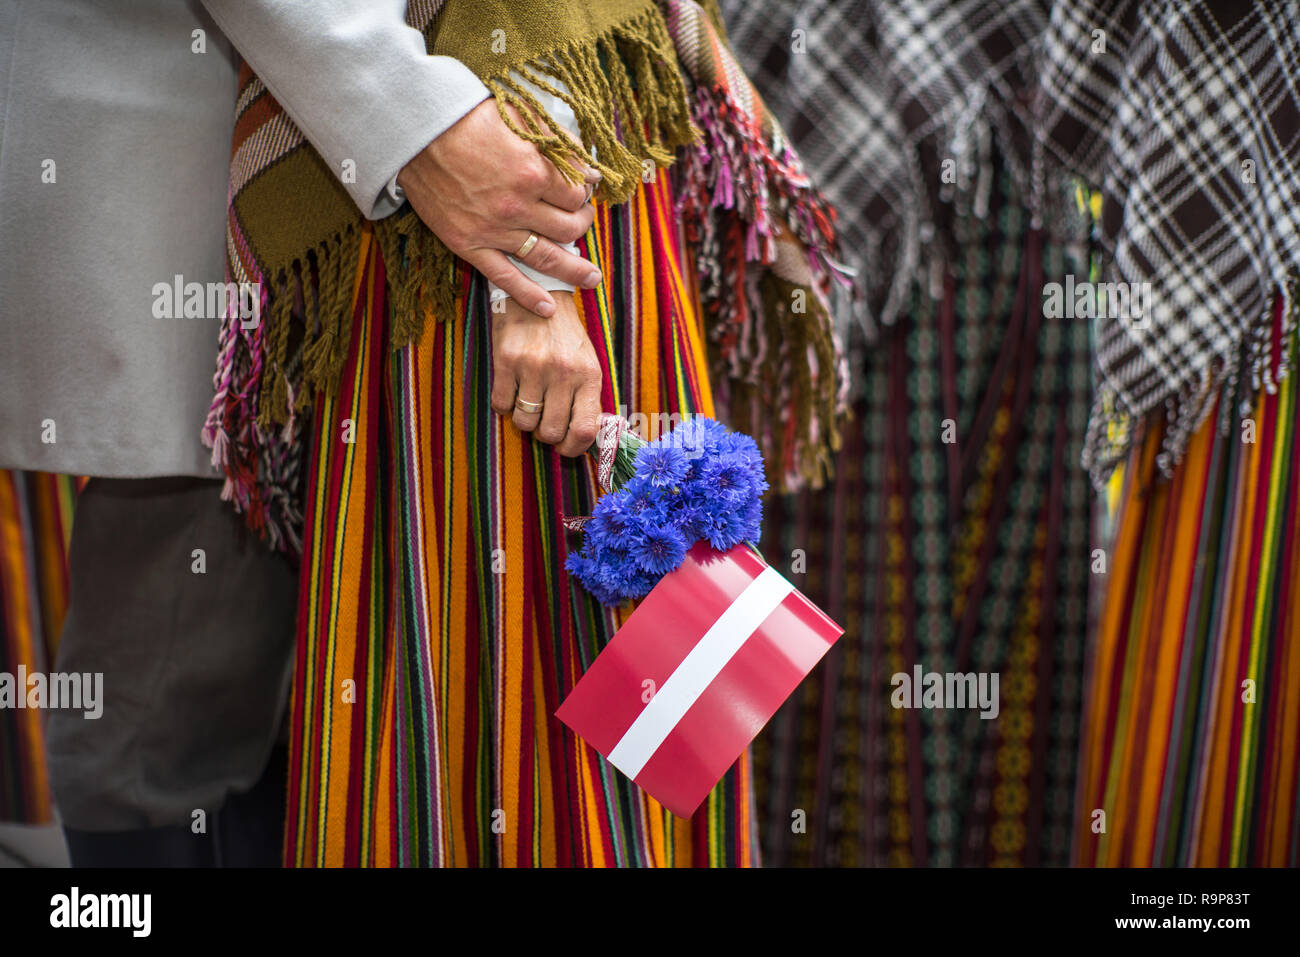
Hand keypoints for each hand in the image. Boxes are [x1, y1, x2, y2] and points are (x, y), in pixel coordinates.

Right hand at [397, 98, 600, 317]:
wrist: (417, 133)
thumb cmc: (468, 120)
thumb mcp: (521, 118)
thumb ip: (559, 144)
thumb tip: (591, 171)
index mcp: (534, 172)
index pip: (576, 195)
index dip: (583, 194)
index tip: (581, 192)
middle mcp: (518, 206)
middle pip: (568, 228)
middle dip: (582, 224)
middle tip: (583, 220)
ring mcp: (495, 230)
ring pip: (547, 257)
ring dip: (574, 269)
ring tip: (591, 278)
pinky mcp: (470, 245)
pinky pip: (504, 277)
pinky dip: (528, 295)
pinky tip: (547, 308)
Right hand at [489, 294, 601, 456]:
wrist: (539, 292)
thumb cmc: (565, 336)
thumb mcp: (587, 363)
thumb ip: (588, 400)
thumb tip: (588, 439)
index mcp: (589, 375)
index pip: (585, 430)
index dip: (573, 449)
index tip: (566, 447)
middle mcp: (562, 372)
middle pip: (550, 432)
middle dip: (545, 433)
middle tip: (544, 418)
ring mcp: (532, 367)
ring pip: (523, 422)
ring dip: (524, 419)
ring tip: (529, 400)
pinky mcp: (505, 360)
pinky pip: (500, 405)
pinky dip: (504, 404)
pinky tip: (512, 388)